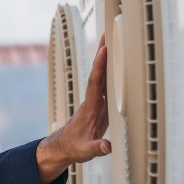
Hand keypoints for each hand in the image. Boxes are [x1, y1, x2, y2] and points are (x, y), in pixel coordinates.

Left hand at [36, 36, 111, 183]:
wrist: (64, 147)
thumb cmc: (73, 146)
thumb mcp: (86, 151)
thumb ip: (97, 148)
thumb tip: (107, 147)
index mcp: (90, 107)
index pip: (95, 83)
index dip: (100, 66)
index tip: (104, 50)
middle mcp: (93, 100)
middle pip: (99, 73)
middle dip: (103, 53)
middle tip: (109, 33)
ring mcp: (96, 101)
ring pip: (103, 76)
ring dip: (108, 58)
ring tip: (114, 39)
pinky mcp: (100, 105)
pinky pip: (107, 83)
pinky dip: (112, 71)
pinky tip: (118, 62)